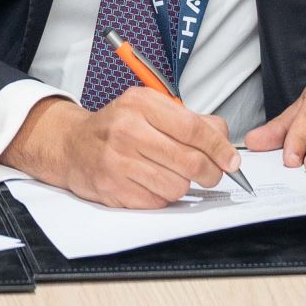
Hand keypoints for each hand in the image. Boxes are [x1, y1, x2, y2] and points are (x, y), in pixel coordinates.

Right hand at [0, 87, 236, 208]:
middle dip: (210, 173)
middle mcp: (128, 130)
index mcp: (141, 104)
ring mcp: (118, 161)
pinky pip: (157, 202)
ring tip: (171, 175)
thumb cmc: (119, 127)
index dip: (219, 148)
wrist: (74, 146)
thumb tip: (224, 142)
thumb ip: (191, 121)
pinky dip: (162, 197)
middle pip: (189, 161)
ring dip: (183, 186)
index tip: (232, 160)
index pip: (193, 128)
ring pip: (176, 186)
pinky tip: (152, 183)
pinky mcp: (113, 188)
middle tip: (211, 174)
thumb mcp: (151, 109)